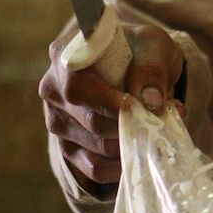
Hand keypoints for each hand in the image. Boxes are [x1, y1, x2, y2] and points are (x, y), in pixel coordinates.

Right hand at [38, 24, 184, 198]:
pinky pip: (96, 168)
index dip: (106, 101)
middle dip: (130, 124)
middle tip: (160, 118)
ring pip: (97, 147)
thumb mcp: (153, 44)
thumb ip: (152, 68)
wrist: (141, 66)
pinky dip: (124, 163)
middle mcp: (52, 89)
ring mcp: (57, 121)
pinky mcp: (68, 148)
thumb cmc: (141, 49)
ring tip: (154, 126)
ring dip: (133, 143)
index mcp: (64, 55)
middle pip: (91, 121)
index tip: (137, 106)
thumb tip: (151, 101)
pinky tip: (141, 146)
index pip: (75, 85)